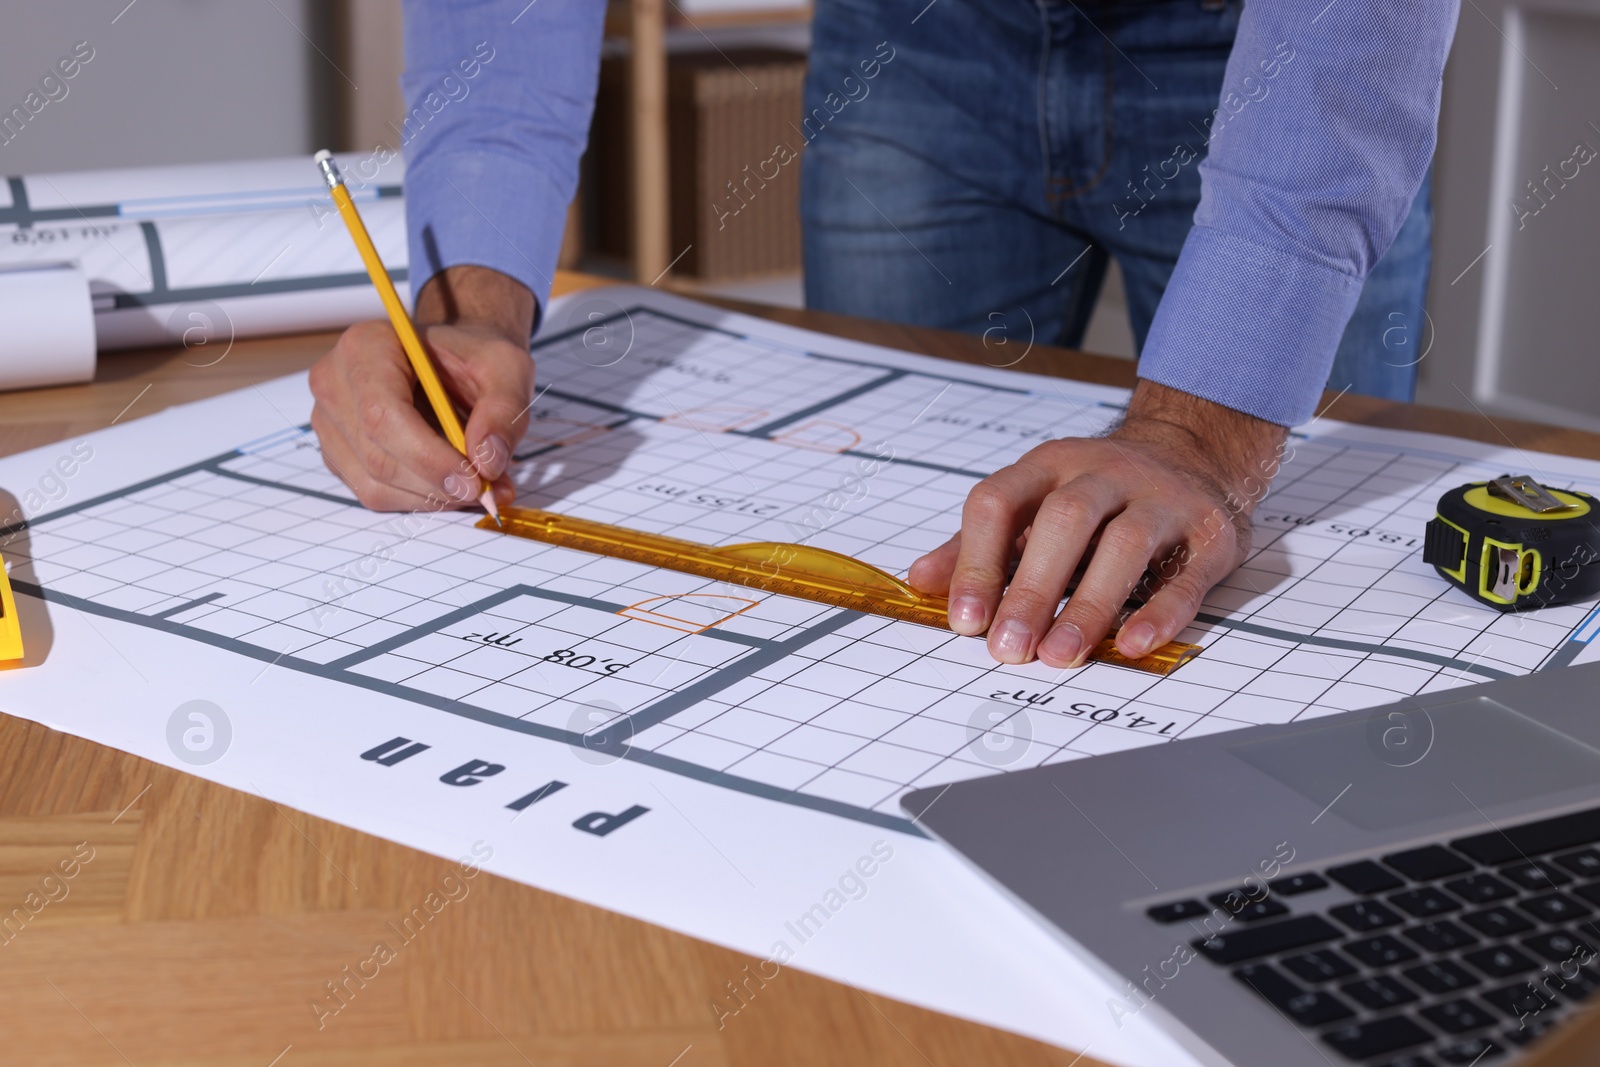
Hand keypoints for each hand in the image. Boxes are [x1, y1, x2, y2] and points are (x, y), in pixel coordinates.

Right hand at [309, 265, 536, 511]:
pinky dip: (420, 498)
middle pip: (377, 457)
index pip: (382, 414)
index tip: (475, 480)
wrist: (451, 360)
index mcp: (365, 346)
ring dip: (433, 497)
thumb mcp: (505, 366)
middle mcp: (335, 384)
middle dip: (437, 484)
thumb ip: (503, 410)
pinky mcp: (339, 455)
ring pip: (375, 484)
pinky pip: (375, 494)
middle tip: (489, 491)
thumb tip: (489, 461)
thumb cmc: (472, 357)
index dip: (428, 456)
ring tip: (479, 485)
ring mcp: (330, 423)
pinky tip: (451, 484)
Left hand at [907, 380, 1288, 665]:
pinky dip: (1159, 613)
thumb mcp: (1032, 504)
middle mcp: (1105, 472)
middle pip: (1063, 520)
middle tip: (1007, 649)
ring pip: (1124, 544)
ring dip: (1088, 605)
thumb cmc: (1098, 495)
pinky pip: (1185, 575)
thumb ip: (977, 544)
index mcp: (1049, 464)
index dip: (976, 561)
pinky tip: (1132, 645)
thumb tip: (921, 582)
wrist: (1195, 454)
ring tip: (1059, 655)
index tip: (965, 619)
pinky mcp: (1208, 533)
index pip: (1000, 501)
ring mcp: (1162, 498)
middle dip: (1031, 588)